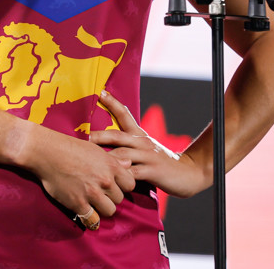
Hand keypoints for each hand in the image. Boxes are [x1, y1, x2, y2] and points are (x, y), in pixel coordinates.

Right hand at [23, 123, 135, 226]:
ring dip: (102, 208)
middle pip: (119, 199)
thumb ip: (113, 160)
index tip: (113, 185)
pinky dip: (90, 219)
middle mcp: (105, 180)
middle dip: (111, 197)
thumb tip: (128, 164)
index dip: (122, 186)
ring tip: (93, 202)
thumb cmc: (70, 147)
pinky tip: (85, 212)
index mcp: (111, 165)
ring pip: (110, 211)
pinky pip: (93, 220)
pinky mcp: (78, 204)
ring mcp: (92, 193)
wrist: (48, 151)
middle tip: (99, 192)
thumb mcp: (96, 149)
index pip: (130, 184)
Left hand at [89, 90, 206, 198]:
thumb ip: (129, 146)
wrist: (188, 172)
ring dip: (107, 157)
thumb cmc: (161, 162)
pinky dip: (121, 176)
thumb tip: (107, 144)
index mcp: (140, 135)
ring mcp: (147, 156)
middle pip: (117, 135)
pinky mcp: (152, 171)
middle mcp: (142, 142)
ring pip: (122, 154)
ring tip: (91, 160)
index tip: (101, 92)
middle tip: (85, 137)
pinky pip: (132, 173)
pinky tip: (111, 180)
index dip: (113, 103)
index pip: (125, 114)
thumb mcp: (146, 149)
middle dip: (100, 136)